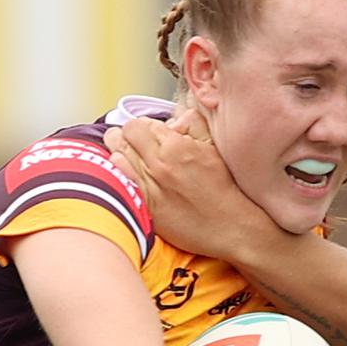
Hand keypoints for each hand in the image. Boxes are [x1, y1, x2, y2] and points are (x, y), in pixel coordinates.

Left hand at [102, 110, 271, 258]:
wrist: (232, 228)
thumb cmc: (228, 189)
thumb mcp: (217, 148)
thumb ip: (194, 125)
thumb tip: (176, 117)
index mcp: (176, 147)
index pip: (139, 123)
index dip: (144, 127)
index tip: (152, 135)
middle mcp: (158, 165)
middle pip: (121, 135)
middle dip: (128, 136)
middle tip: (139, 143)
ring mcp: (148, 187)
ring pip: (114, 156)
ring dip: (121, 153)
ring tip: (135, 158)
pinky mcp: (144, 206)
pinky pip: (118, 181)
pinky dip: (120, 174)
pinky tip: (131, 175)